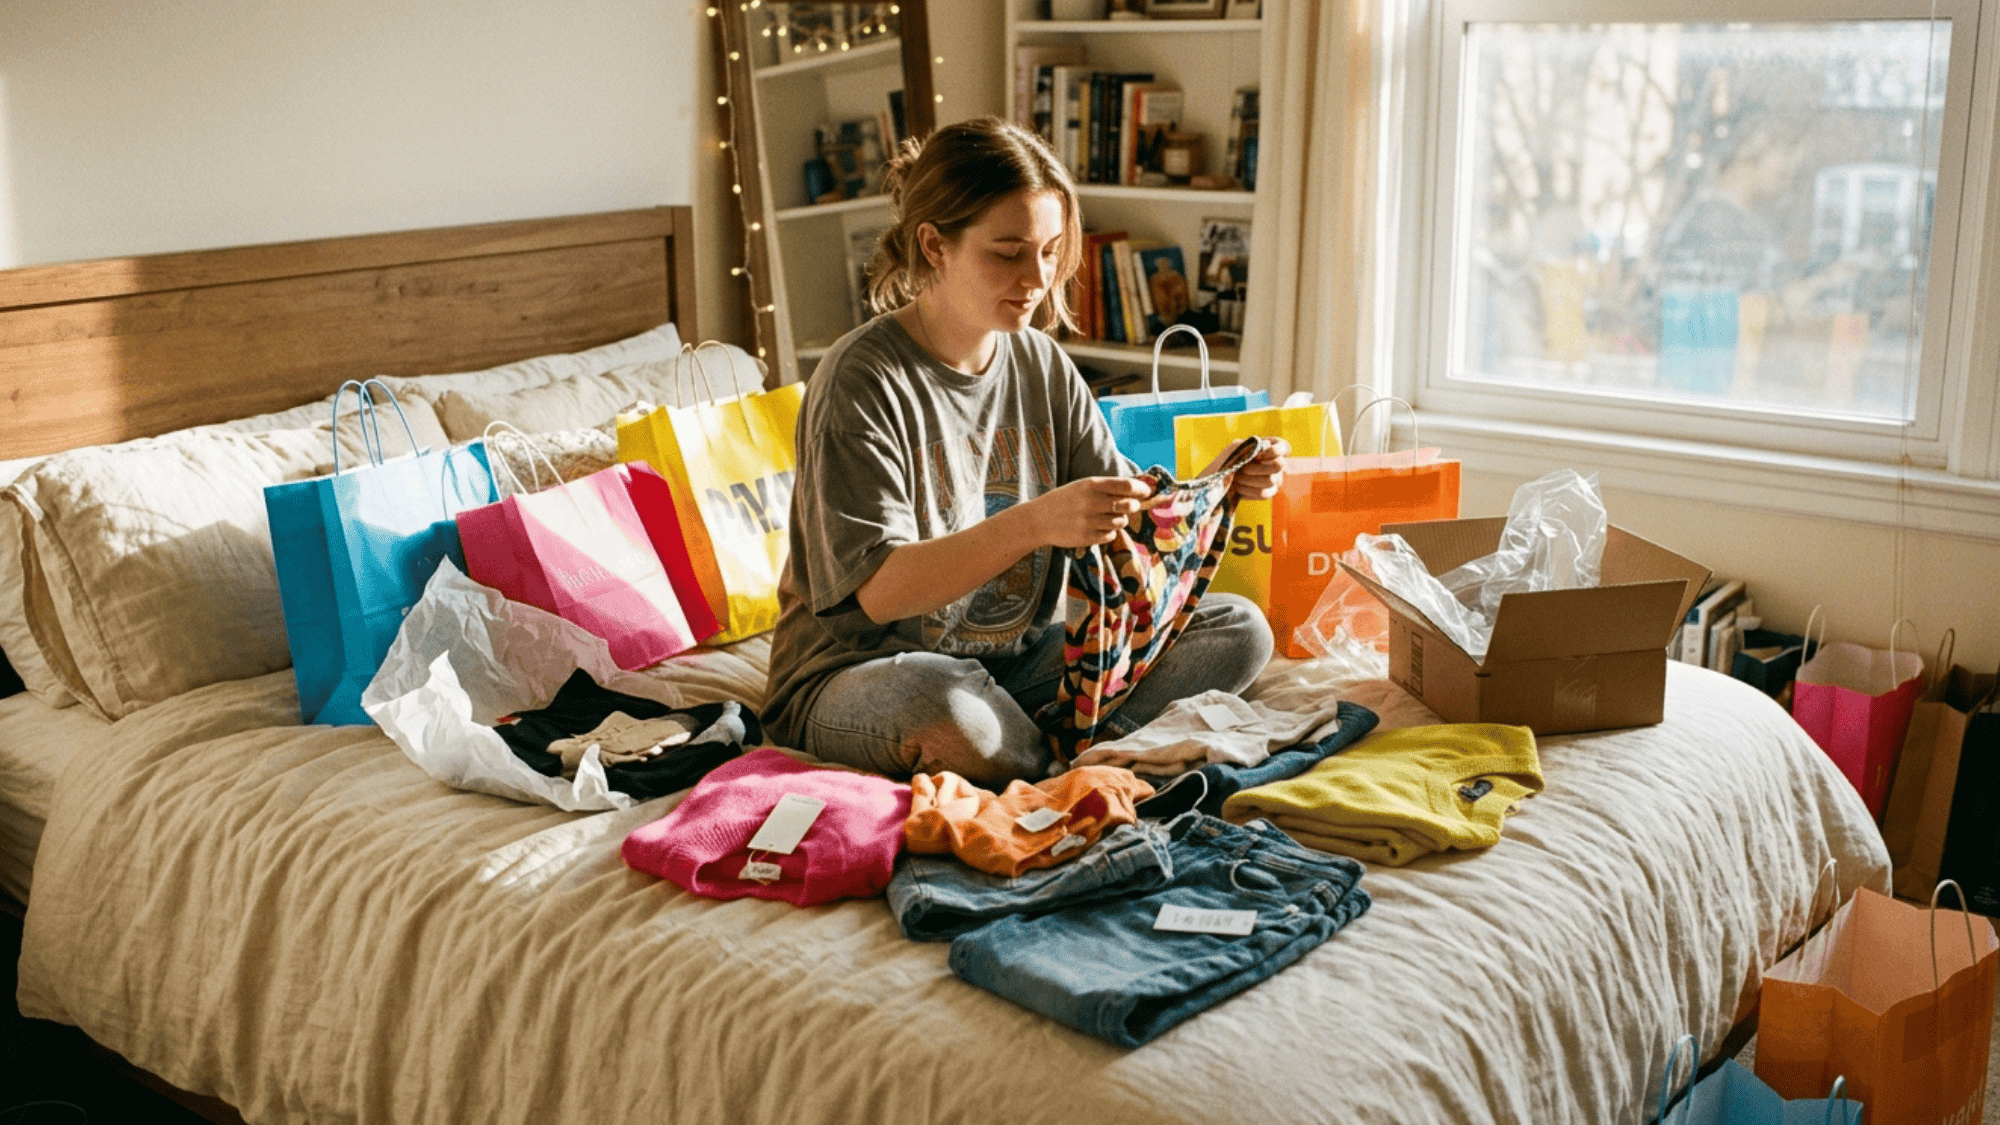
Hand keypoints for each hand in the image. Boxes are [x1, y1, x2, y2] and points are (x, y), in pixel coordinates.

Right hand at [1031, 475, 1155, 548]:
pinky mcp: (1086, 537)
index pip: (1126, 486)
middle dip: (1133, 506)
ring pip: (1121, 522)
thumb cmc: (1063, 501)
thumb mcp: (1081, 486)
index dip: (1140, 489)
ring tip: (1108, 517)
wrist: (1037, 520)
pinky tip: (1098, 528)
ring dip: (1120, 520)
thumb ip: (1105, 487)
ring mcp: (1089, 521)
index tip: (1146, 492)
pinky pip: (1110, 536)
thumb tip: (1135, 490)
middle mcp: (1091, 502)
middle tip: (1129, 506)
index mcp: (1090, 484)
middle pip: (1128, 505)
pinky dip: (1109, 533)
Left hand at [1201, 437, 1288, 499]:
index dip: (1274, 450)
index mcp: (1272, 447)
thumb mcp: (1237, 447)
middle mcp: (1278, 462)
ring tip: (1236, 478)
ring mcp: (1276, 478)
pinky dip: (1248, 490)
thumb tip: (1264, 448)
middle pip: (1279, 465)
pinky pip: (1263, 493)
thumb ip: (1251, 445)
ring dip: (1249, 479)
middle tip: (1243, 469)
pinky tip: (1238, 487)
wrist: (1219, 478)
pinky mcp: (1270, 492)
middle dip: (1258, 467)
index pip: (1284, 447)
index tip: (1259, 454)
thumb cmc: (1229, 459)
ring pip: (1270, 480)